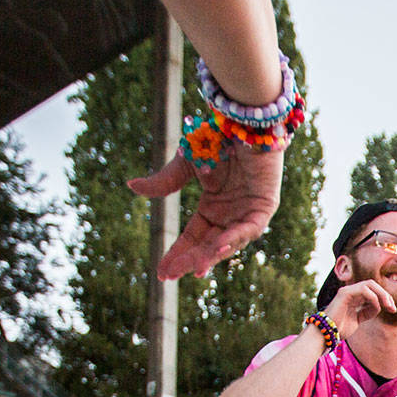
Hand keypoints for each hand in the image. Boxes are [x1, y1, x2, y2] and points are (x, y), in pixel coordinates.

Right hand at [129, 140, 286, 280]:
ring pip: (229, 242)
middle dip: (190, 261)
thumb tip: (131, 186)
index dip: (178, 253)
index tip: (162, 271)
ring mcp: (248, 213)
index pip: (193, 237)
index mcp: (213, 208)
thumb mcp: (185, 164)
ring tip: (195, 269)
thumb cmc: (218, 138)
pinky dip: (235, 238)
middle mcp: (231, 215)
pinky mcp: (265, 206)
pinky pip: (249, 228)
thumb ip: (165, 182)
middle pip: (209, 246)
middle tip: (170, 276)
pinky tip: (219, 248)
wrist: (243, 120)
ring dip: (212, 255)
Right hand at [319, 280, 396, 342]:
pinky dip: (373, 298)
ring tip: (388, 306)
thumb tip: (380, 306)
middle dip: (385, 294)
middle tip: (392, 307)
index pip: (373, 290)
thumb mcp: (358, 319)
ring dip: (382, 294)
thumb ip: (367, 312)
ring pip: (370, 284)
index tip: (393, 309)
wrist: (326, 334)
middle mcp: (350, 291)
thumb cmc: (340, 329)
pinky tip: (376, 307)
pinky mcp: (344, 294)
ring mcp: (347, 291)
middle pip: (373, 284)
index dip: (385, 298)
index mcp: (353, 297)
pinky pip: (364, 290)